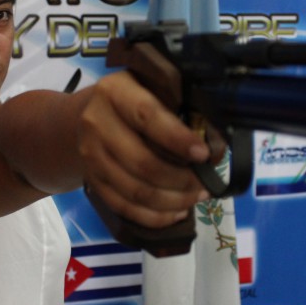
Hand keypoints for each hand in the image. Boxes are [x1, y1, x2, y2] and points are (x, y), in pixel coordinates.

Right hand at [78, 71, 216, 228]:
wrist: (88, 114)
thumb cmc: (134, 99)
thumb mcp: (153, 88)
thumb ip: (180, 109)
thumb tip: (217, 146)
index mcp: (115, 92)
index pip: (147, 116)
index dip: (177, 139)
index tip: (203, 155)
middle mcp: (96, 123)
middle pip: (141, 163)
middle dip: (181, 179)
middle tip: (205, 184)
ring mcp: (90, 156)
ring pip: (135, 191)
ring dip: (172, 201)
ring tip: (196, 197)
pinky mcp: (92, 181)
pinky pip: (124, 207)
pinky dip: (154, 216)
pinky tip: (176, 212)